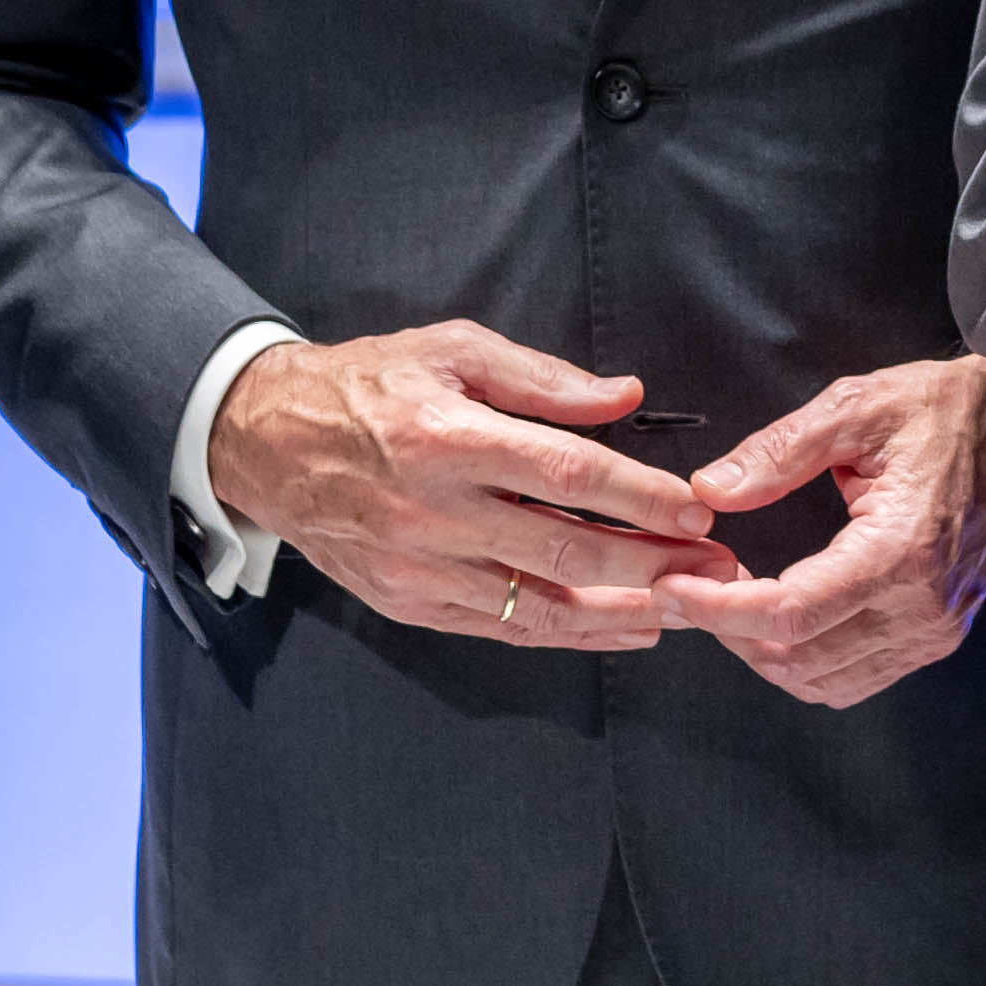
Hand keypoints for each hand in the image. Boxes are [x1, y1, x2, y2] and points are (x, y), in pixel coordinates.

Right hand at [216, 322, 731, 647]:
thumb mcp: (451, 350)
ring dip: (626, 612)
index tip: (699, 508)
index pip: (567, 475)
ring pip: (541, 607)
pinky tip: (623, 627)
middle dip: (655, 564)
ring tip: (691, 606)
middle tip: (720, 564)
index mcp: (446, 438)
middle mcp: (432, 513)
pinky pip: (504, 629)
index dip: (641, 497)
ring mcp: (418, 568)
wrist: (265, 443)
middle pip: (566, 553)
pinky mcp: (409, 603)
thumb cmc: (369, 385)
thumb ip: (542, 379)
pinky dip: (571, 635)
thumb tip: (626, 398)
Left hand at [656, 357, 985, 708]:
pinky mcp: (936, 636)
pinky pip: (854, 678)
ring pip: (822, 680)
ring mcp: (933, 630)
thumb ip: (777, 452)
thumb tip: (709, 491)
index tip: (673, 587)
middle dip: (728, 629)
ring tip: (729, 600)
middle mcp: (922, 606)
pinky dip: (803, 662)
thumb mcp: (856, 407)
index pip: (791, 613)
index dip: (719, 609)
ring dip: (762, 651)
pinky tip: (778, 619)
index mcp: (901, 549)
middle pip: (799, 657)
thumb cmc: (945, 412)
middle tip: (690, 587)